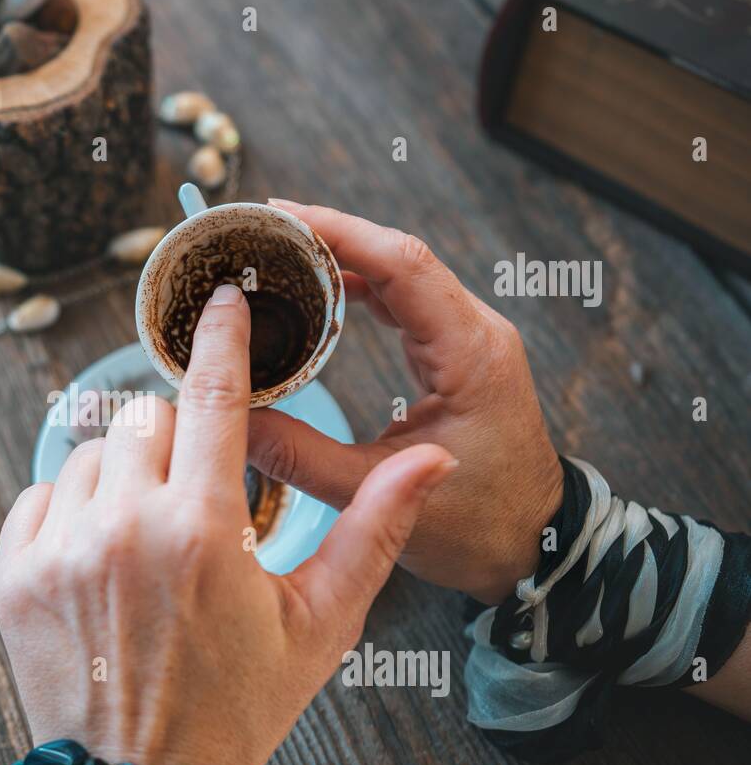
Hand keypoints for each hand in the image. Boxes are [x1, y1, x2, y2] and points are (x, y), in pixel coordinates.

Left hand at [0, 284, 455, 764]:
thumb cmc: (240, 705)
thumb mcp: (322, 624)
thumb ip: (374, 530)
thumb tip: (431, 463)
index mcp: (202, 531)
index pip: (209, 395)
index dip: (221, 338)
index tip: (223, 300)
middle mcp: (122, 529)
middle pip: (146, 418)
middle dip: (178, 438)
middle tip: (198, 494)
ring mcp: (59, 551)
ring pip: (91, 452)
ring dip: (126, 474)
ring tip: (152, 535)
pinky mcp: (14, 575)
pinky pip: (40, 495)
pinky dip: (72, 509)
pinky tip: (103, 554)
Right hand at [250, 201, 564, 603]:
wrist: (532, 547)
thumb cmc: (475, 526)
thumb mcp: (376, 491)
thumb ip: (300, 455)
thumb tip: (231, 423)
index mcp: (469, 354)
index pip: (402, 265)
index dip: (338, 232)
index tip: (278, 217)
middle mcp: (475, 332)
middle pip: (398, 257)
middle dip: (328, 235)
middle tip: (260, 230)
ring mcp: (466, 340)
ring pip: (399, 274)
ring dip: (340, 256)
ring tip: (274, 252)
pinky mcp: (454, 354)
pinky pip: (402, 301)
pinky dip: (357, 286)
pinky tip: (312, 290)